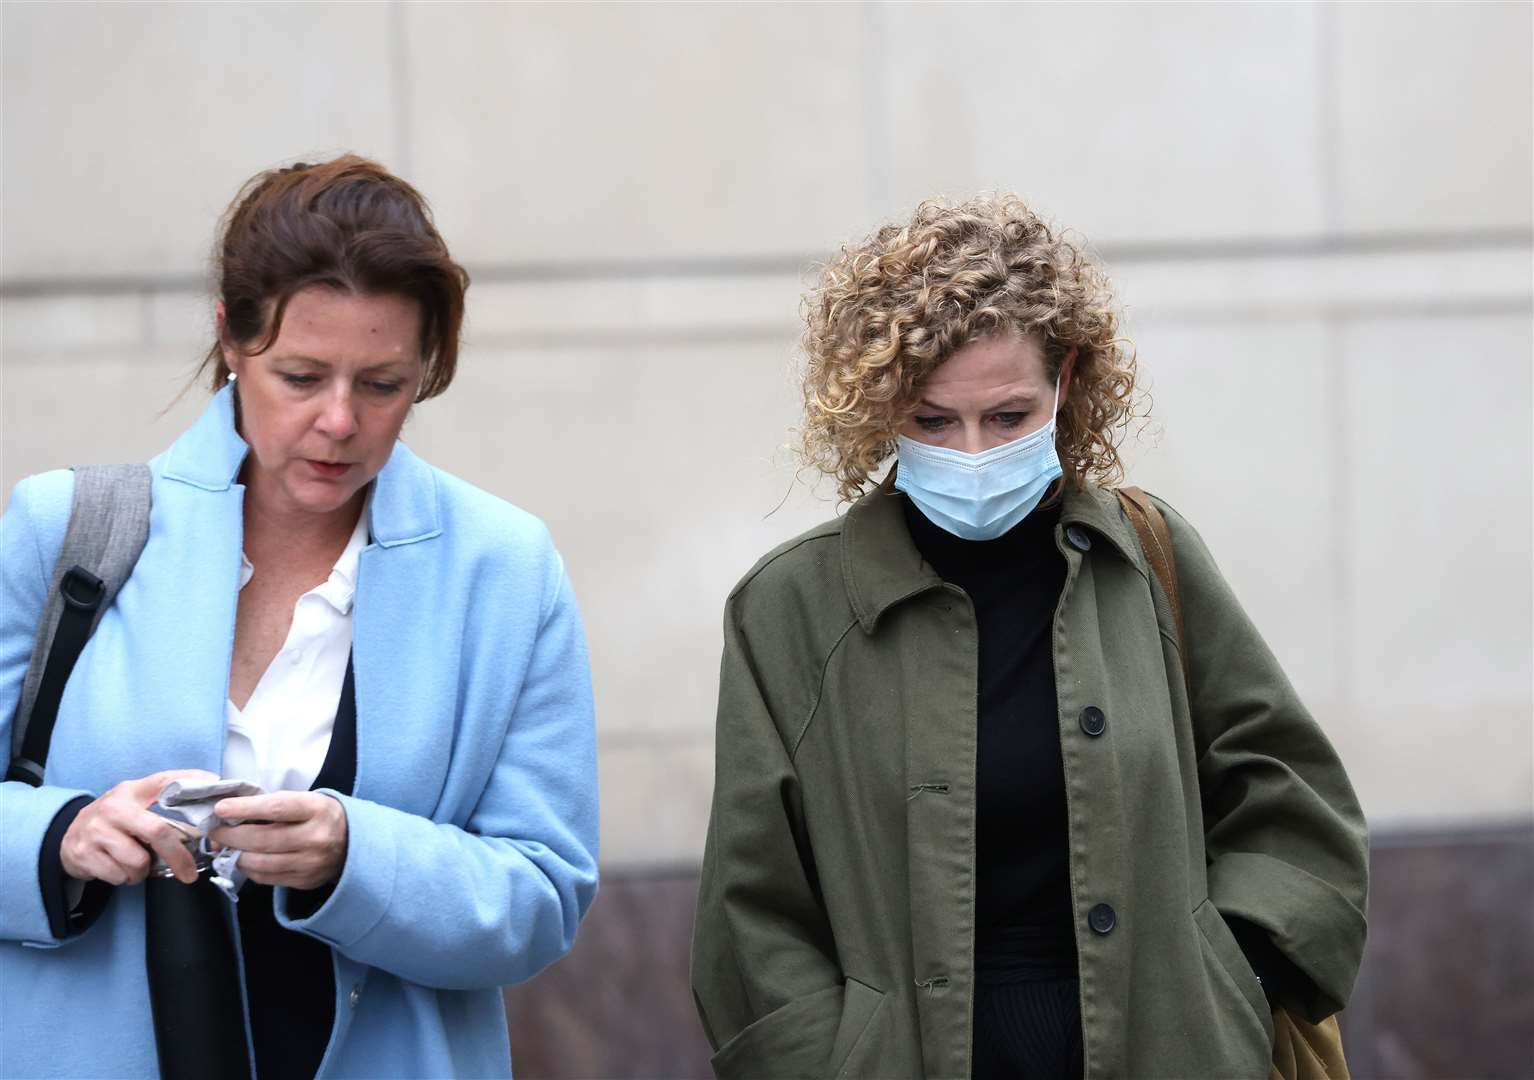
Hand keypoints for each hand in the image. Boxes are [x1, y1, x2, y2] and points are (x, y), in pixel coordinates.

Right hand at [60, 769, 218, 885]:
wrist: (68, 836)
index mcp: (132, 791)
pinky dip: (125, 878)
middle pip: (157, 831)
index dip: (192, 781)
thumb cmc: (115, 821)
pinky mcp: (83, 854)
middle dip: (178, 856)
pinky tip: (118, 867)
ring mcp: (95, 831)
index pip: (166, 781)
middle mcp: (113, 808)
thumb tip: (209, 808)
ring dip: (143, 871)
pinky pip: (118, 876)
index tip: (216, 787)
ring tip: (137, 863)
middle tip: (189, 873)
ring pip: (138, 862)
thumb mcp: (136, 803)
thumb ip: (165, 802)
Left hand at [209, 791, 348, 889]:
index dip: (245, 809)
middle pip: (263, 840)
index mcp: (317, 809)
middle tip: (214, 831)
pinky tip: (244, 859)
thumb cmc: (320, 816)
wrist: (352, 843)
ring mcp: (311, 863)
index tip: (221, 808)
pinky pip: (267, 878)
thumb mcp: (306, 800)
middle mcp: (316, 837)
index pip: (276, 808)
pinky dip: (249, 869)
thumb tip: (231, 813)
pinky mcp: (305, 881)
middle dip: (231, 836)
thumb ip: (274, 806)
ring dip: (236, 856)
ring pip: (261, 863)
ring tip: (224, 847)